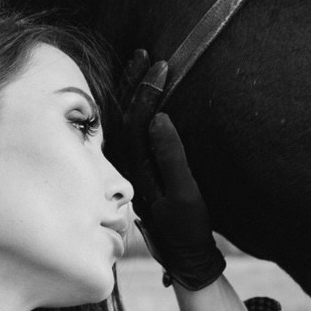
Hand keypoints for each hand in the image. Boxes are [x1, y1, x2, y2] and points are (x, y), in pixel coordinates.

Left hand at [119, 51, 225, 291]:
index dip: (146, 91)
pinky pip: (129, 130)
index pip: (134, 121)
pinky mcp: (137, 168)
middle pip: (122, 115)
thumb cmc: (188, 228)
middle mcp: (128, 166)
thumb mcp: (186, 196)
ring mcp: (131, 166)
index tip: (160, 65)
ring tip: (138, 62)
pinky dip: (132, 106)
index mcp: (137, 169)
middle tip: (145, 54)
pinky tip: (137, 90)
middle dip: (133, 83)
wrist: (183, 256)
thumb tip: (158, 119)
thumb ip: (171, 158)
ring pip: (123, 120)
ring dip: (129, 90)